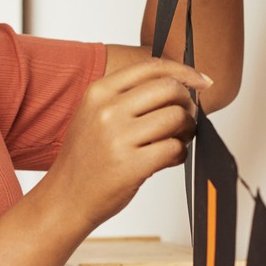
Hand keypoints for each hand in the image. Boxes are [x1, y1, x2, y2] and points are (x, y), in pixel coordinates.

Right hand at [45, 58, 208, 230]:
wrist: (64, 198)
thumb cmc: (85, 159)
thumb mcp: (93, 115)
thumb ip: (127, 97)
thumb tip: (177, 86)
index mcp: (98, 92)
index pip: (151, 67)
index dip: (183, 71)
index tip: (201, 82)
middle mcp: (107, 110)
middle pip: (169, 89)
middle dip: (188, 103)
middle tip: (187, 119)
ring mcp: (118, 138)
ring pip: (176, 117)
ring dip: (187, 129)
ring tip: (178, 140)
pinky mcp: (131, 165)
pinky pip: (174, 148)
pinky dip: (180, 153)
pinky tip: (168, 159)